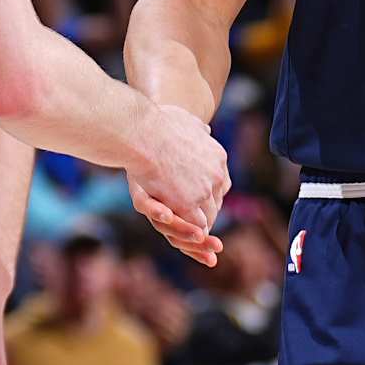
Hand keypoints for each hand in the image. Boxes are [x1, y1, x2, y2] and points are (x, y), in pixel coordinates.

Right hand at [129, 103, 229, 266]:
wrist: (144, 131)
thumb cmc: (157, 123)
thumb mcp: (185, 122)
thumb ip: (196, 129)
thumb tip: (205, 129)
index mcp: (218, 157)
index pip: (220, 185)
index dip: (210, 197)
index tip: (201, 204)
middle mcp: (217, 175)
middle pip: (216, 204)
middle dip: (207, 216)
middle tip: (203, 232)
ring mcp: (205, 191)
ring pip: (207, 219)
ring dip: (200, 230)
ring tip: (198, 243)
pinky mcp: (188, 204)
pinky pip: (195, 226)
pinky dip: (190, 233)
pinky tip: (186, 237)